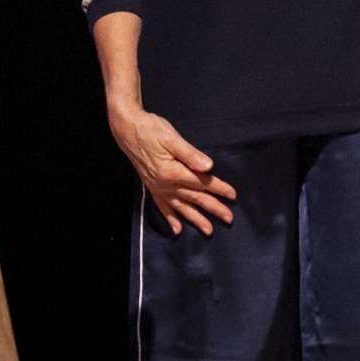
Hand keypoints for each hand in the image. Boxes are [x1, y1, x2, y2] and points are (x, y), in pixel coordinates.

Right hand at [108, 104, 236, 236]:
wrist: (127, 130)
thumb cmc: (151, 130)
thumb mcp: (171, 138)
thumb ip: (190, 154)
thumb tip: (209, 167)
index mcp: (172, 172)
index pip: (201, 182)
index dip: (218, 188)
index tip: (233, 195)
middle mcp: (165, 184)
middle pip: (194, 198)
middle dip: (213, 208)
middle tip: (229, 218)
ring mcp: (158, 188)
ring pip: (180, 207)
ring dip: (195, 219)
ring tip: (209, 230)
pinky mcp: (151, 187)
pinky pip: (162, 207)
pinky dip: (170, 218)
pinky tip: (177, 229)